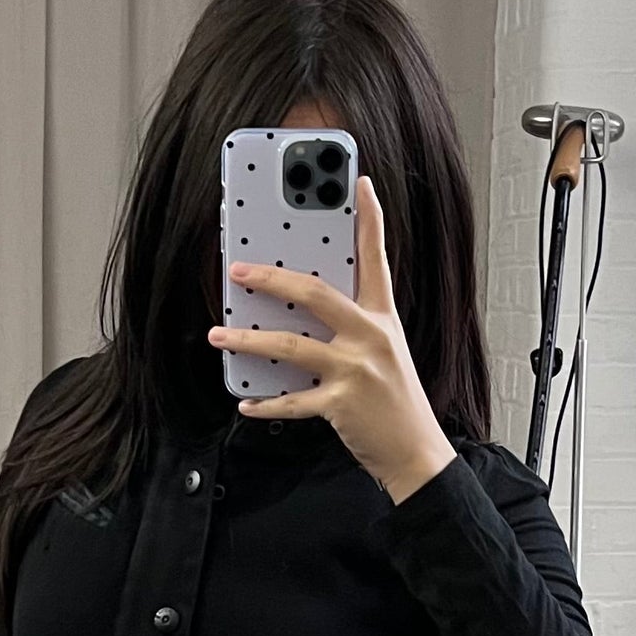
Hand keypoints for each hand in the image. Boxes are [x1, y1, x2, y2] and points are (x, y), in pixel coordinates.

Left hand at [208, 177, 457, 502]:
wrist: (416, 453)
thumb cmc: (395, 401)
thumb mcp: (385, 352)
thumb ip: (352, 326)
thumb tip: (301, 310)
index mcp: (382, 317)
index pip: (376, 258)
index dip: (370, 218)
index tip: (359, 183)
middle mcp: (370, 337)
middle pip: (315, 293)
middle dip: (272, 278)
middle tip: (239, 271)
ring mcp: (356, 370)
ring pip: (291, 345)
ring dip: (248, 340)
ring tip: (219, 335)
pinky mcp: (341, 404)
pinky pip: (292, 400)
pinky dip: (265, 404)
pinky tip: (245, 404)